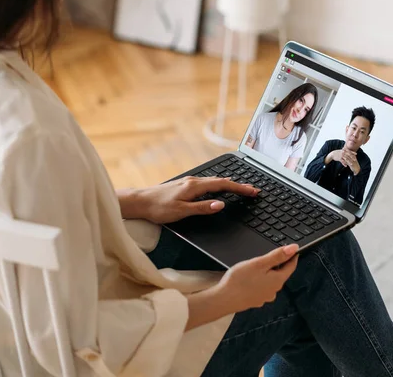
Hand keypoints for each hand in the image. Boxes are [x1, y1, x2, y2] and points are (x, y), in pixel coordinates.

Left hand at [118, 176, 260, 223]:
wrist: (139, 202)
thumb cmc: (158, 208)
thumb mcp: (181, 212)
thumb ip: (202, 208)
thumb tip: (220, 204)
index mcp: (194, 186)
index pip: (223, 185)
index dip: (239, 188)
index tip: (252, 191)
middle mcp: (193, 181)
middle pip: (221, 181)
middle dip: (238, 185)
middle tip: (252, 191)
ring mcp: (188, 182)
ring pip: (214, 181)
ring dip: (229, 185)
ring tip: (241, 189)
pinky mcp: (184, 185)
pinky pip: (207, 183)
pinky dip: (218, 185)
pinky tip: (219, 189)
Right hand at [216, 244, 299, 312]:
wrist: (224, 299)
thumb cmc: (240, 280)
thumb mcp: (259, 263)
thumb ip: (277, 256)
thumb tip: (294, 248)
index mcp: (277, 281)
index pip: (291, 266)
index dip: (292, 256)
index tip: (292, 249)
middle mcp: (274, 291)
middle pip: (281, 274)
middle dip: (278, 263)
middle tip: (271, 253)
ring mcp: (264, 297)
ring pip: (270, 280)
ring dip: (268, 272)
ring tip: (258, 264)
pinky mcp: (255, 300)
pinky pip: (262, 287)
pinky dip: (259, 280)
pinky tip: (250, 277)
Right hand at [330, 149, 359, 173]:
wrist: (332, 154)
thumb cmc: (338, 152)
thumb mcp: (342, 151)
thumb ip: (346, 151)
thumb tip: (350, 151)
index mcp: (344, 151)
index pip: (349, 151)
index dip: (353, 152)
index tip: (356, 154)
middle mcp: (343, 153)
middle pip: (348, 155)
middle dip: (352, 157)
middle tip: (355, 160)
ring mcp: (341, 156)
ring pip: (346, 159)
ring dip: (349, 162)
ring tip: (351, 164)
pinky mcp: (339, 158)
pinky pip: (342, 161)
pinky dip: (344, 164)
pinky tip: (346, 166)